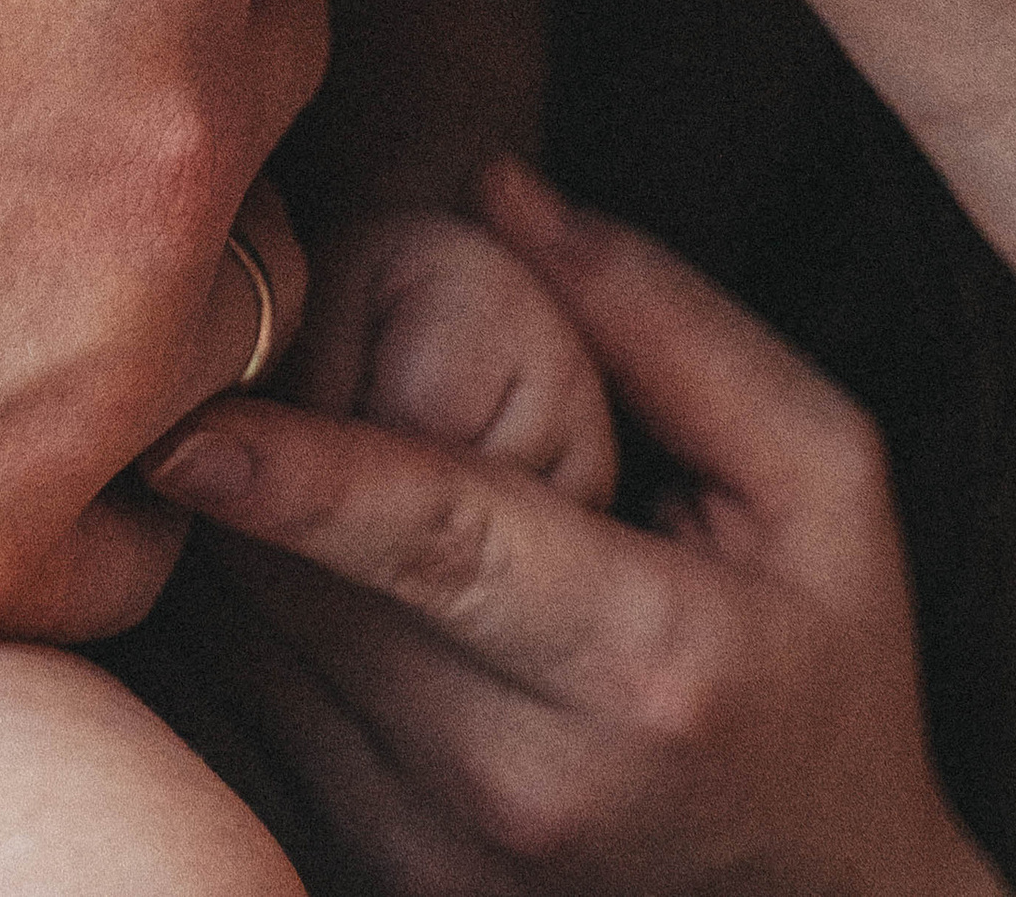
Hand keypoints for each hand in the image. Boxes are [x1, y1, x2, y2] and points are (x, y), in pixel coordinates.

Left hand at [144, 161, 1001, 896]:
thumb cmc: (827, 656)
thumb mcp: (822, 474)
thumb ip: (663, 318)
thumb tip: (495, 187)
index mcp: (645, 664)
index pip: (438, 543)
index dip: (302, 477)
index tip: (188, 425)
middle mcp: (527, 779)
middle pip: (316, 589)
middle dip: (258, 459)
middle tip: (250, 352)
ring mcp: (445, 852)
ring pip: (264, 655)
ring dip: (239, 540)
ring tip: (279, 447)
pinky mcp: (388, 878)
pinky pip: (258, 719)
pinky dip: (252, 620)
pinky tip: (294, 552)